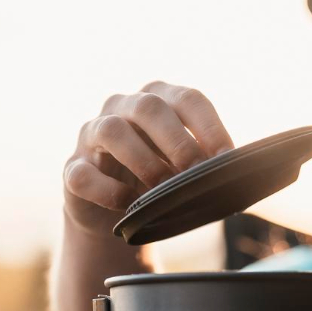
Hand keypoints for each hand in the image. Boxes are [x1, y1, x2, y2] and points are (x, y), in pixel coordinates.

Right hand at [63, 81, 233, 235]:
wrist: (112, 211)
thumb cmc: (160, 180)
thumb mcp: (184, 167)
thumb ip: (206, 164)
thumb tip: (239, 177)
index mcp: (160, 100)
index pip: (189, 99)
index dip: (210, 127)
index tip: (228, 159)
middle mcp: (123, 107)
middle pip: (149, 107)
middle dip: (177, 141)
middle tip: (196, 173)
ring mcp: (92, 134)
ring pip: (111, 130)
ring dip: (143, 161)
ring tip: (162, 189)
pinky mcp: (72, 168)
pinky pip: (83, 172)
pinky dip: (108, 190)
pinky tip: (127, 205)